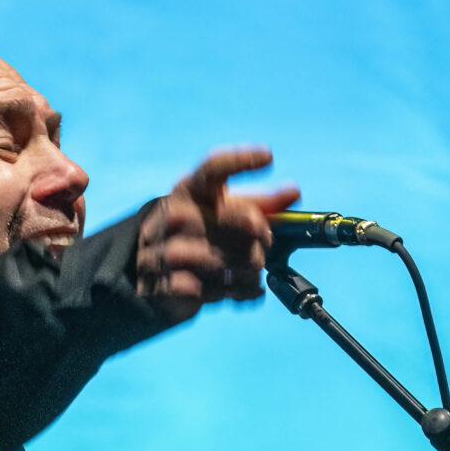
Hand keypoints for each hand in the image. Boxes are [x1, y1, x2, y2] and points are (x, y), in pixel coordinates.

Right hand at [134, 147, 300, 317]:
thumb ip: (261, 205)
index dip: (240, 160)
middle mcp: (171, 214)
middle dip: (255, 232)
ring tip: (255, 270)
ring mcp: (162, 249)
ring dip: (245, 268)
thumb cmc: (202, 233)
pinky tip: (243, 290)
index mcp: (189, 190)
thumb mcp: (228, 213)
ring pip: (215, 258)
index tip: (269, 157)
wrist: (155, 270)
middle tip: (266, 242)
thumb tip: (294, 192)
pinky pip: (204, 289)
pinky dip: (231, 293)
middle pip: (225, 217)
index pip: (212, 168)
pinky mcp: (163, 283)